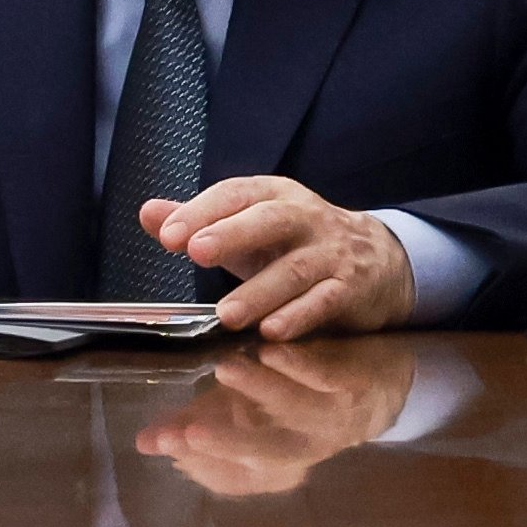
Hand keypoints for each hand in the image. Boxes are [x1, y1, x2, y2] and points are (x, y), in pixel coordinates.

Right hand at [136, 343, 415, 496]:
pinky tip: (271, 349)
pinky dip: (299, 366)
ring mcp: (332, 419)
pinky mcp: (353, 385)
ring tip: (225, 370)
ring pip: (294, 410)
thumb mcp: (247, 415)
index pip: (235, 477)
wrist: (381, 383)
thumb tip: (144, 442)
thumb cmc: (297, 399)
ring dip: (260, 391)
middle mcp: (304, 449)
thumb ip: (195, 426)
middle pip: (264, 455)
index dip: (203, 465)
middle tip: (187, 432)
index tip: (169, 445)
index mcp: (274, 463)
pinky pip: (326, 377)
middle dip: (225, 444)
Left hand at [138, 176, 414, 339]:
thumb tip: (149, 213)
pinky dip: (299, 316)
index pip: (235, 195)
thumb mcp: (248, 228)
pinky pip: (325, 301)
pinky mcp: (350, 288)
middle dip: (232, 234)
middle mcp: (305, 218)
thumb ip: (199, 221)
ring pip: (295, 270)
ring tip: (226, 315)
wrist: (378, 260)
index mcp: (274, 196)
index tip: (168, 237)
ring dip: (259, 293)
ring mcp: (331, 253)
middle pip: (269, 220)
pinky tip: (273, 331)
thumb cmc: (296, 244)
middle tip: (196, 253)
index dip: (202, 212)